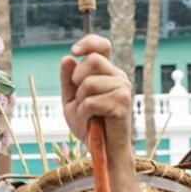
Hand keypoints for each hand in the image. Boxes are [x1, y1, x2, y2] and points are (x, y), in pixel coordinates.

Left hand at [60, 34, 134, 151]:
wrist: (102, 149)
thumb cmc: (89, 125)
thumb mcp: (71, 100)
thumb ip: (68, 80)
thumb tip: (68, 58)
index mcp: (107, 73)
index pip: (102, 46)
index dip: (89, 42)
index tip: (75, 51)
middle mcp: (118, 77)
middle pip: (92, 60)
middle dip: (77, 80)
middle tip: (80, 100)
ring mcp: (123, 88)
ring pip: (89, 83)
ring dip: (80, 102)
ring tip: (87, 114)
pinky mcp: (122, 103)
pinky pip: (91, 102)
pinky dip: (84, 114)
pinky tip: (91, 122)